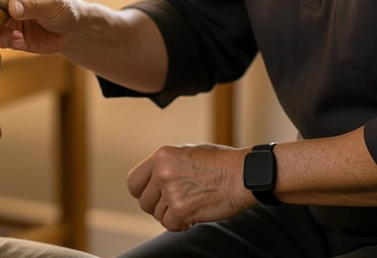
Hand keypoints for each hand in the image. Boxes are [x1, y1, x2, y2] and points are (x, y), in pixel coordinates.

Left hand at [127, 143, 252, 231]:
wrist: (243, 175)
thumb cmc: (221, 163)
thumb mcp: (188, 152)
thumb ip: (167, 164)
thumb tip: (152, 179)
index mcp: (161, 156)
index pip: (133, 181)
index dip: (142, 191)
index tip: (153, 195)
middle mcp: (162, 173)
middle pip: (143, 201)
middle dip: (158, 205)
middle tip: (175, 203)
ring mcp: (171, 192)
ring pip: (157, 215)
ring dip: (172, 215)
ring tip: (190, 206)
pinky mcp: (181, 210)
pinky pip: (170, 225)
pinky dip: (181, 225)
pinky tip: (193, 217)